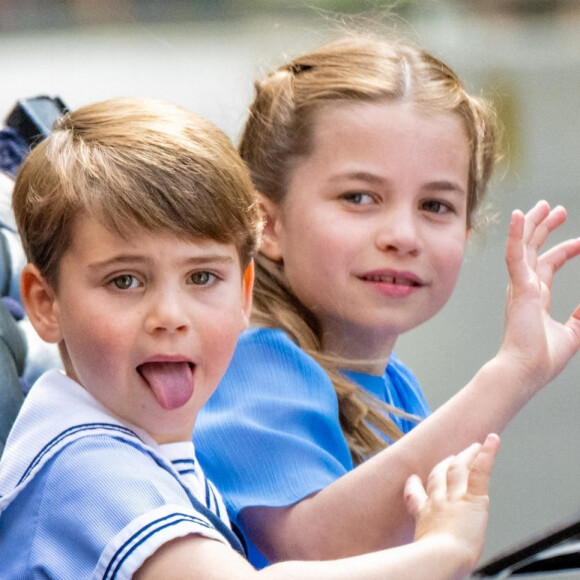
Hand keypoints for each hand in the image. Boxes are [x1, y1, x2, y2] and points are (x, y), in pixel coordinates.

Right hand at [404, 434, 500, 569]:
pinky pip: (479, 470)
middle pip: (440, 476)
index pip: (417, 498)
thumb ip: (416, 554)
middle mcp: (437, 501)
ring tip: (474, 445)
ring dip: (467, 454)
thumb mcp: (418, 557)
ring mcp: (453, 497)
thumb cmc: (431, 564)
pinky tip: (492, 439)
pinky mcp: (472, 497)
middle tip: (452, 456)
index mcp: (424, 517)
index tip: (412, 480)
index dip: (414, 487)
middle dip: (445, 464)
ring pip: (459, 469)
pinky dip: (487, 452)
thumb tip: (412, 568)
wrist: (440, 558)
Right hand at [499, 201, 579, 389]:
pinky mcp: (519, 287)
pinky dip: (514, 235)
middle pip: (533, 249)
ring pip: (523, 246)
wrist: (526, 370)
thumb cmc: (541, 358)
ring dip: (532, 224)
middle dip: (544, 228)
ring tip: (544, 205)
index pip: (548, 265)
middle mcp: (524, 287)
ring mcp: (520, 286)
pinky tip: (518, 216)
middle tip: (556, 209)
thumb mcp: (573, 333)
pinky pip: (515, 255)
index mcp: (534, 297)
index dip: (565, 250)